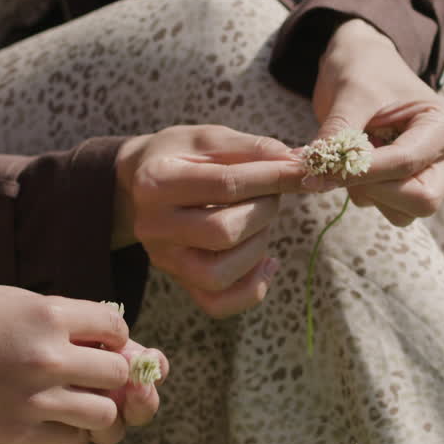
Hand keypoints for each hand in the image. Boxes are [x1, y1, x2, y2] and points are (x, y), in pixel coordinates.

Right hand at [0, 286, 166, 443]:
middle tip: (95, 375)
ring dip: (100, 408)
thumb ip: (58, 314)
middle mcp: (48, 357)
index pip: (115, 328)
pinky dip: (74, 431)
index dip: (114, 336)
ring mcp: (35, 399)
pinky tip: (57, 418)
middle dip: (113, 373)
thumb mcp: (8, 299)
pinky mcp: (20, 434)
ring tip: (83, 402)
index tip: (102, 342)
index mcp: (47, 314)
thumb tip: (104, 332)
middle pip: (119, 373)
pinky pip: (74, 440)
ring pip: (106, 415)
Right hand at [113, 125, 321, 317]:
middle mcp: (154, 226)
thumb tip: (296, 163)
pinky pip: (218, 304)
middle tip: (272, 194)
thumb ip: (251, 149)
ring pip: (220, 274)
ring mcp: (164, 259)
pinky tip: (265, 262)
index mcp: (156, 181)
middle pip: (223, 232)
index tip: (302, 169)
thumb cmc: (181, 156)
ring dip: (258, 247)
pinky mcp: (179, 281)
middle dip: (264, 211)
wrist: (140, 184)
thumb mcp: (209, 139)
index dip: (272, 178)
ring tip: (260, 221)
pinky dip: (252, 288)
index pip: (225, 184)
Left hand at [312, 19, 443, 227]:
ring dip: (365, 192)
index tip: (318, 172)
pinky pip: (385, 208)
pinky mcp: (405, 185)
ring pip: (401, 212)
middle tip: (337, 166)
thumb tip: (313, 172)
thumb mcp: (350, 94)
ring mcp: (428, 173)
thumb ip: (338, 135)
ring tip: (346, 155)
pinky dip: (359, 192)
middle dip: (374, 188)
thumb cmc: (362, 69)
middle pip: (420, 201)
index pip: (406, 163)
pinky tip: (348, 162)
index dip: (360, 172)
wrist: (361, 62)